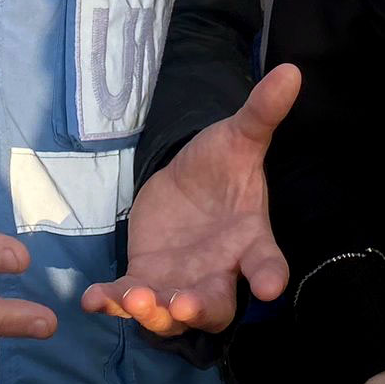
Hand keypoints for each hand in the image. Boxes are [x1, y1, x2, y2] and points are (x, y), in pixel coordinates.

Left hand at [81, 63, 300, 335]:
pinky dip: (112, 303)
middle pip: (216, 307)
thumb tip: (291, 71)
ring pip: (170, 312)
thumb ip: (261, 112)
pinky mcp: (145, 278)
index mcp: (250, 241)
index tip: (270, 288)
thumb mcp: (238, 136)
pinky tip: (93, 299)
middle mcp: (219, 272)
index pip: (267, 264)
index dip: (270, 277)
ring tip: (135, 297)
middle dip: (200, 309)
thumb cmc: (221, 165)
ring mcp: (180, 281)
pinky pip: (128, 299)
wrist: (185, 180)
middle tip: (184, 303)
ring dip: (153, 312)